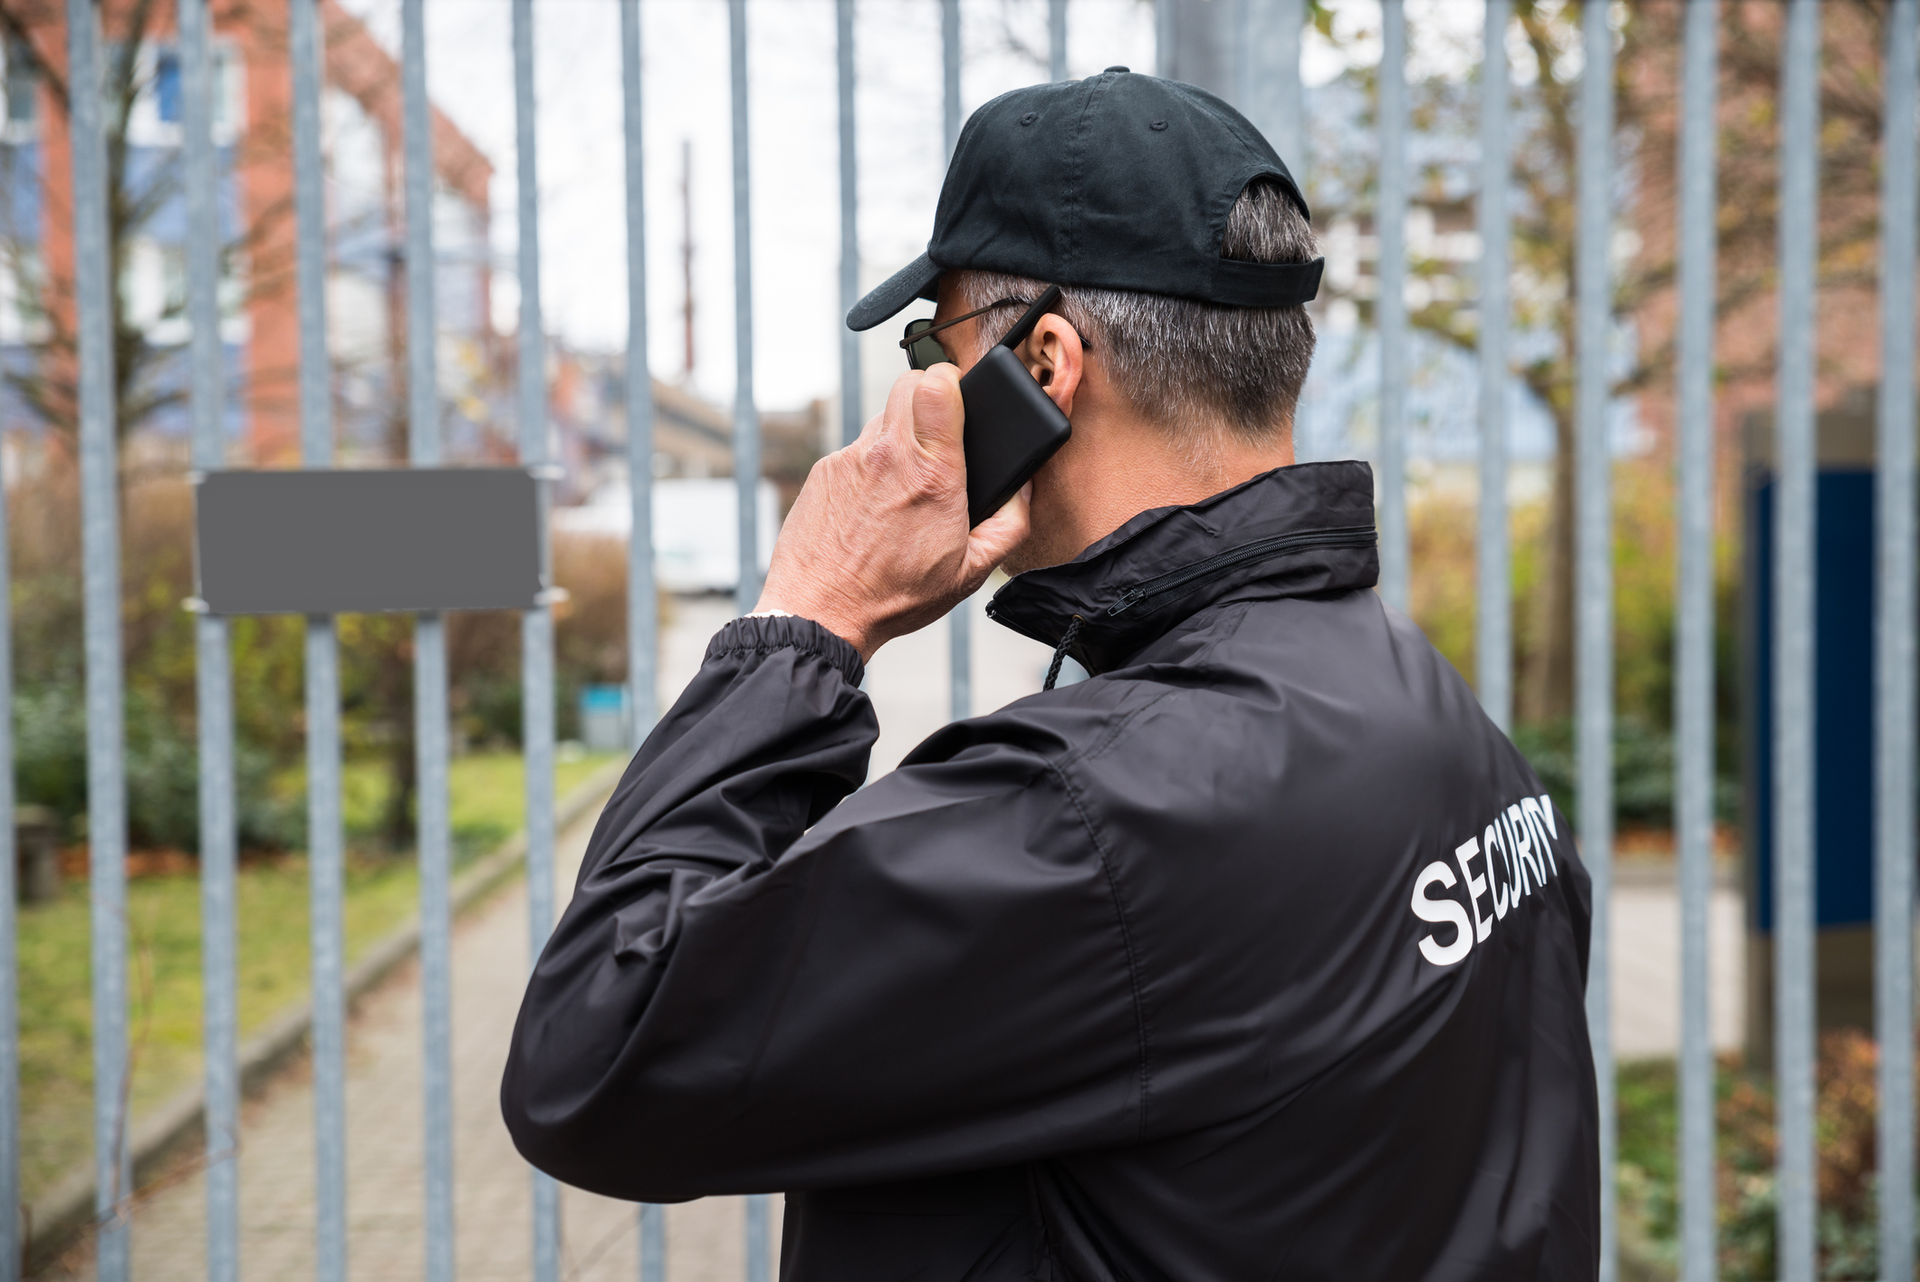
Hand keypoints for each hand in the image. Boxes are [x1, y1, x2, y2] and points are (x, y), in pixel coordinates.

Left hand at [754, 364, 1029, 659]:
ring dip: (901, 434)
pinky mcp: (824, 471)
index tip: (960, 399)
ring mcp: (850, 459)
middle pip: (908, 382)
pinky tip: (875, 503)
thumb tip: (1022, 489)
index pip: (938, 384)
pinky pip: (856, 449)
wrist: (822, 613)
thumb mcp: (971, 572)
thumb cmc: (894, 597)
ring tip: (908, 480)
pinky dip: (871, 464)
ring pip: (882, 416)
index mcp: (933, 475)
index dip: (952, 381)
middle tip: (940, 431)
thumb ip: (1010, 524)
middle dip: (929, 395)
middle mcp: (888, 456)